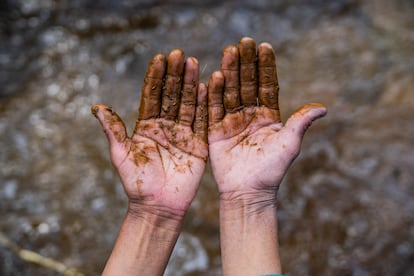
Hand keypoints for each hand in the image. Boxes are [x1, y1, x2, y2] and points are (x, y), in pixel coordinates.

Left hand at [92, 49, 207, 218]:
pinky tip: (205, 87)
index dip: (156, 78)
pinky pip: (201, 122)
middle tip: (179, 54)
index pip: (152, 96)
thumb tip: (95, 106)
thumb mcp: (121, 155)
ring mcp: (183, 134)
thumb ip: (113, 130)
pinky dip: (204, 105)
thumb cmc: (137, 184)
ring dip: (190, 84)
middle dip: (174, 75)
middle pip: (172, 96)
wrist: (157, 207)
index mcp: (147, 127)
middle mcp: (165, 127)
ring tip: (193, 63)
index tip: (159, 58)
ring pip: (187, 104)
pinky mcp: (197, 145)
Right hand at [208, 37, 326, 206]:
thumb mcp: (289, 144)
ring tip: (229, 52)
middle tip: (244, 42)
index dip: (265, 67)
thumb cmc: (271, 170)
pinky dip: (214, 94)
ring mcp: (232, 122)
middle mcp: (250, 115)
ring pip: (230, 92)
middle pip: (247, 84)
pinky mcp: (216, 131)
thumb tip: (323, 106)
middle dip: (246, 63)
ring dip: (230, 72)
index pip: (267, 86)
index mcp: (269, 116)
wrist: (248, 192)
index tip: (264, 46)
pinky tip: (214, 76)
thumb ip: (301, 122)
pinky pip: (214, 109)